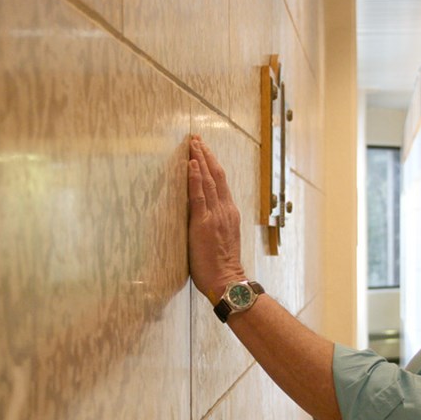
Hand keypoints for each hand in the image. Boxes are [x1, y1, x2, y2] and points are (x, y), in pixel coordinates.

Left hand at [187, 135, 246, 302]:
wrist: (227, 280)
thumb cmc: (222, 266)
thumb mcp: (223, 239)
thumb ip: (216, 224)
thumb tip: (205, 217)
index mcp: (230, 213)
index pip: (220, 182)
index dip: (211, 164)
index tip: (204, 150)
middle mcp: (225, 210)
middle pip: (215, 175)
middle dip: (205, 155)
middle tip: (196, 139)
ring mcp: (215, 215)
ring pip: (207, 180)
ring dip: (199, 159)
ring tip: (192, 144)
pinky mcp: (204, 223)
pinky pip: (199, 195)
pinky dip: (194, 177)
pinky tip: (190, 164)